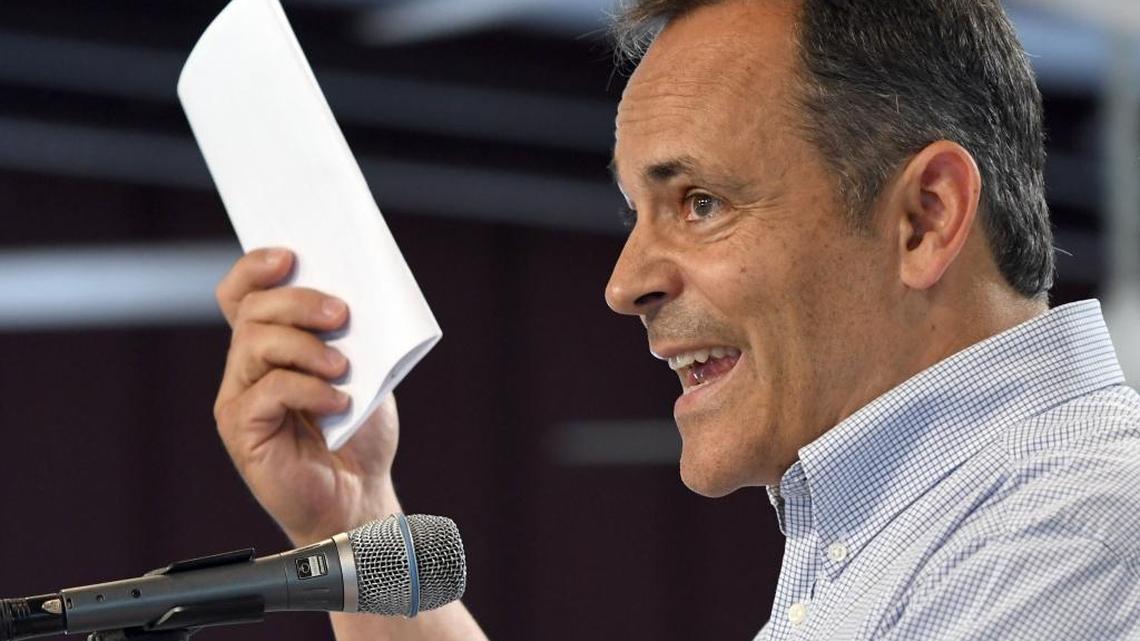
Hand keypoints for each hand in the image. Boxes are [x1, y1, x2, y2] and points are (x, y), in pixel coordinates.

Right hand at [213, 248, 401, 544]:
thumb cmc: (359, 433)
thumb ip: (350, 335)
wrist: (360, 495)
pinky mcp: (242, 430)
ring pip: (256, 343)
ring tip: (343, 366)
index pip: (241, 293)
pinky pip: (267, 391)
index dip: (255, 268)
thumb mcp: (365, 370)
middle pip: (253, 310)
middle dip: (298, 301)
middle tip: (341, 314)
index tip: (289, 256)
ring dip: (306, 346)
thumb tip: (352, 293)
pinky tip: (337, 402)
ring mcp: (239, 398)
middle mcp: (245, 367)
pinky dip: (307, 389)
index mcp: (269, 345)